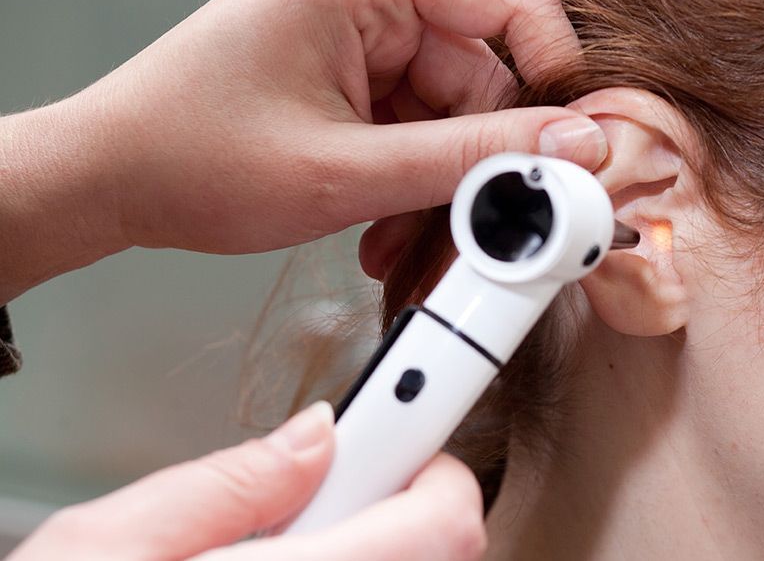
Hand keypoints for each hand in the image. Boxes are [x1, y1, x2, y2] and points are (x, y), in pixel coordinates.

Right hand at [9, 402, 486, 560]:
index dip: (433, 459)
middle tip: (328, 479)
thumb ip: (229, 483)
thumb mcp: (110, 543)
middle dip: (396, 495)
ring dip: (371, 536)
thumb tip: (315, 434)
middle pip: (437, 549)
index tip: (410, 424)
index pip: (444, 522)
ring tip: (288, 538)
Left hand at [85, 0, 603, 253]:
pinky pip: (415, 128)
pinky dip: (408, 183)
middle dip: (477, 165)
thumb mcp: (347, 172)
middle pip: (483, 76)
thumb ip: (470, 159)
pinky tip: (380, 227)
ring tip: (398, 246)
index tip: (562, 148)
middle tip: (471, 233)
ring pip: (451, 116)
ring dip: (437, 188)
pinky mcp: (350, 76)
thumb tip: (569, 148)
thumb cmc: (192, 157)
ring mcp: (359, 38)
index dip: (553, 74)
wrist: (110, 179)